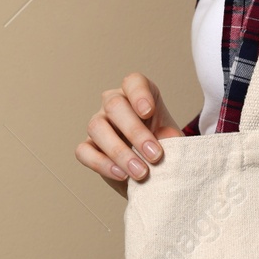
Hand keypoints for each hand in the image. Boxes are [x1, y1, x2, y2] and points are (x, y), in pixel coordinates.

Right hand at [75, 72, 183, 197]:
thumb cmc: (164, 148)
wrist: (154, 172)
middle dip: (135, 132)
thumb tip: (165, 136)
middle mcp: (114, 104)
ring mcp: (99, 124)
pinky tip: (122, 175)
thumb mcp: (174, 141)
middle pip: (114, 105)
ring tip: (141, 172)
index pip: (133, 83)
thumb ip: (172, 137)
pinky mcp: (89, 147)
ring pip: (97, 127)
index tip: (148, 112)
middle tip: (155, 156)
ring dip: (119, 152)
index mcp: (138, 94)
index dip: (139, 94)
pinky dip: (101, 164)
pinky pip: (84, 151)